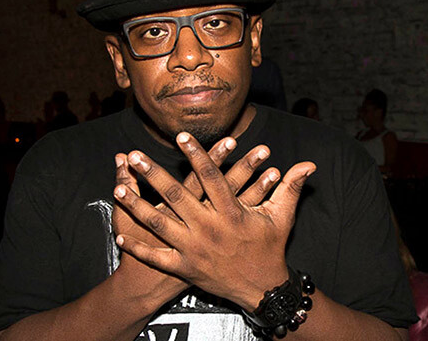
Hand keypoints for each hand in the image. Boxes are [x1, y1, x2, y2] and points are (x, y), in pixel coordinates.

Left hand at [114, 132, 315, 310]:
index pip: (210, 177)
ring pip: (159, 223)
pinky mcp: (184, 267)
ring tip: (118, 187)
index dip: (196, 155)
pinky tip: (120, 233)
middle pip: (176, 196)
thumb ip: (291, 187)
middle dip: (153, 174)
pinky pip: (156, 256)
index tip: (181, 136)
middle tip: (136, 156)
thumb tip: (309, 165)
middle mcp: (209, 228)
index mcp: (231, 213)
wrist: (262, 289)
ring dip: (137, 205)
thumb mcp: (282, 217)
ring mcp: (193, 249)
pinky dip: (137, 246)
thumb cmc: (270, 248)